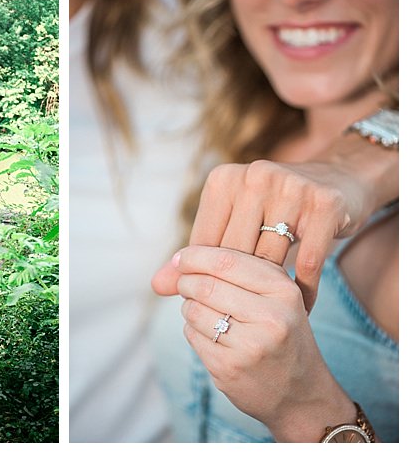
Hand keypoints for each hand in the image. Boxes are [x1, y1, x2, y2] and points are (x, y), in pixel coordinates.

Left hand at [153, 158, 377, 311]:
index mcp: (224, 179)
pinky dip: (304, 288)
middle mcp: (256, 177)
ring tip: (263, 320)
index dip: (203, 278)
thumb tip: (156, 286)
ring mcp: (293, 187)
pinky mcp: (326, 205)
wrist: (340, 178)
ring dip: (268, 295)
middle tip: (236, 316)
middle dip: (234, 289)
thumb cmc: (274, 209)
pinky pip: (308, 261)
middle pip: (234, 253)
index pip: (204, 243)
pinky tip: (301, 306)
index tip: (210, 303)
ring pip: (269, 258)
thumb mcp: (234, 222)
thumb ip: (197, 255)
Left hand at [168, 245, 353, 440]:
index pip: (226, 261)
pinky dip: (193, 330)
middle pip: (205, 285)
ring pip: (194, 310)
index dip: (194, 256)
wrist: (301, 393)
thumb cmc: (282, 333)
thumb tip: (177, 259)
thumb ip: (240, 270)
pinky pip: (192, 335)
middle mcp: (271, 317)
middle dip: (186, 282)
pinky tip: (211, 334)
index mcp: (284, 291)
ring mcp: (250, 346)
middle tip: (185, 284)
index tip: (180, 258)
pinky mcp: (229, 368)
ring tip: (203, 311)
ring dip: (189, 307)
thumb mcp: (278, 295)